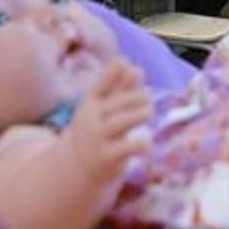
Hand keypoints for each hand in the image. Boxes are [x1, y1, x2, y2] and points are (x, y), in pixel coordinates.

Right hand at [66, 61, 150, 183]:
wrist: (78, 166)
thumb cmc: (98, 130)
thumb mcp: (105, 109)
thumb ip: (120, 88)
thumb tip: (137, 68)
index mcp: (90, 104)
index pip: (100, 86)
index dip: (112, 72)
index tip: (126, 61)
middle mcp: (91, 120)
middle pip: (116, 103)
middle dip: (136, 97)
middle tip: (148, 97)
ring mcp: (98, 139)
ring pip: (121, 122)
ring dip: (139, 114)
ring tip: (149, 112)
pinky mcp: (107, 158)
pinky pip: (127, 147)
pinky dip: (141, 143)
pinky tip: (147, 143)